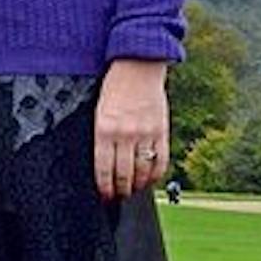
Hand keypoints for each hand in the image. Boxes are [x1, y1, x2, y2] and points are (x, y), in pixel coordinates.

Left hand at [94, 59, 168, 200]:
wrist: (138, 64)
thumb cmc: (116, 86)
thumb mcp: (99, 110)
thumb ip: (102, 136)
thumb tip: (104, 164)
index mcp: (104, 129)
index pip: (103, 169)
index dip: (104, 187)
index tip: (105, 196)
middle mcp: (124, 134)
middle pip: (122, 174)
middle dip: (120, 190)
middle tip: (118, 196)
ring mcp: (145, 133)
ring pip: (141, 171)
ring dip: (137, 185)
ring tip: (133, 190)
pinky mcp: (161, 130)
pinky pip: (160, 160)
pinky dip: (156, 175)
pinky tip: (150, 179)